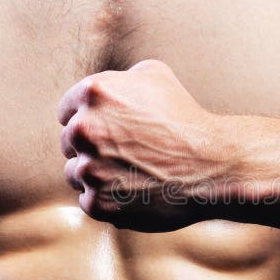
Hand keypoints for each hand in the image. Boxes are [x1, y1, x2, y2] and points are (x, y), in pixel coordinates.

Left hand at [57, 60, 223, 230]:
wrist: (212, 164)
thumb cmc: (187, 119)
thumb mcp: (157, 76)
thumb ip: (120, 78)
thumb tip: (108, 85)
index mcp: (94, 93)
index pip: (67, 110)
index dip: (91, 120)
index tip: (110, 131)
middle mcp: (84, 128)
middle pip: (69, 142)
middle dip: (92, 147)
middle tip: (126, 153)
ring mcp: (89, 168)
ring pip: (76, 173)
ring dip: (97, 174)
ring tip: (131, 173)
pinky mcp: (98, 202)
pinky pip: (89, 200)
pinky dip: (108, 200)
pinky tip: (134, 191)